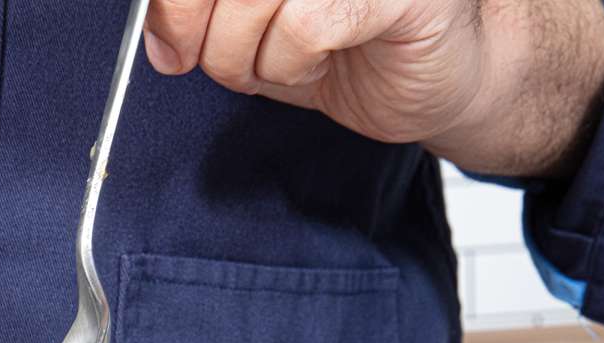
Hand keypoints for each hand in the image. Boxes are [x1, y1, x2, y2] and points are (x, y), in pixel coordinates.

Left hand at [143, 0, 603, 177]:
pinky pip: (302, 26)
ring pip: (251, 3)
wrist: (444, 75)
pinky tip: (320, 61)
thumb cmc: (349, 42)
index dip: (173, 8)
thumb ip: (204, 16)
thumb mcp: (254, 26)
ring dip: (250, 57)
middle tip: (231, 66)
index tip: (172, 48)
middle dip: (203, 37)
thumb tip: (159, 30)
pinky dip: (293, 63)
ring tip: (284, 64)